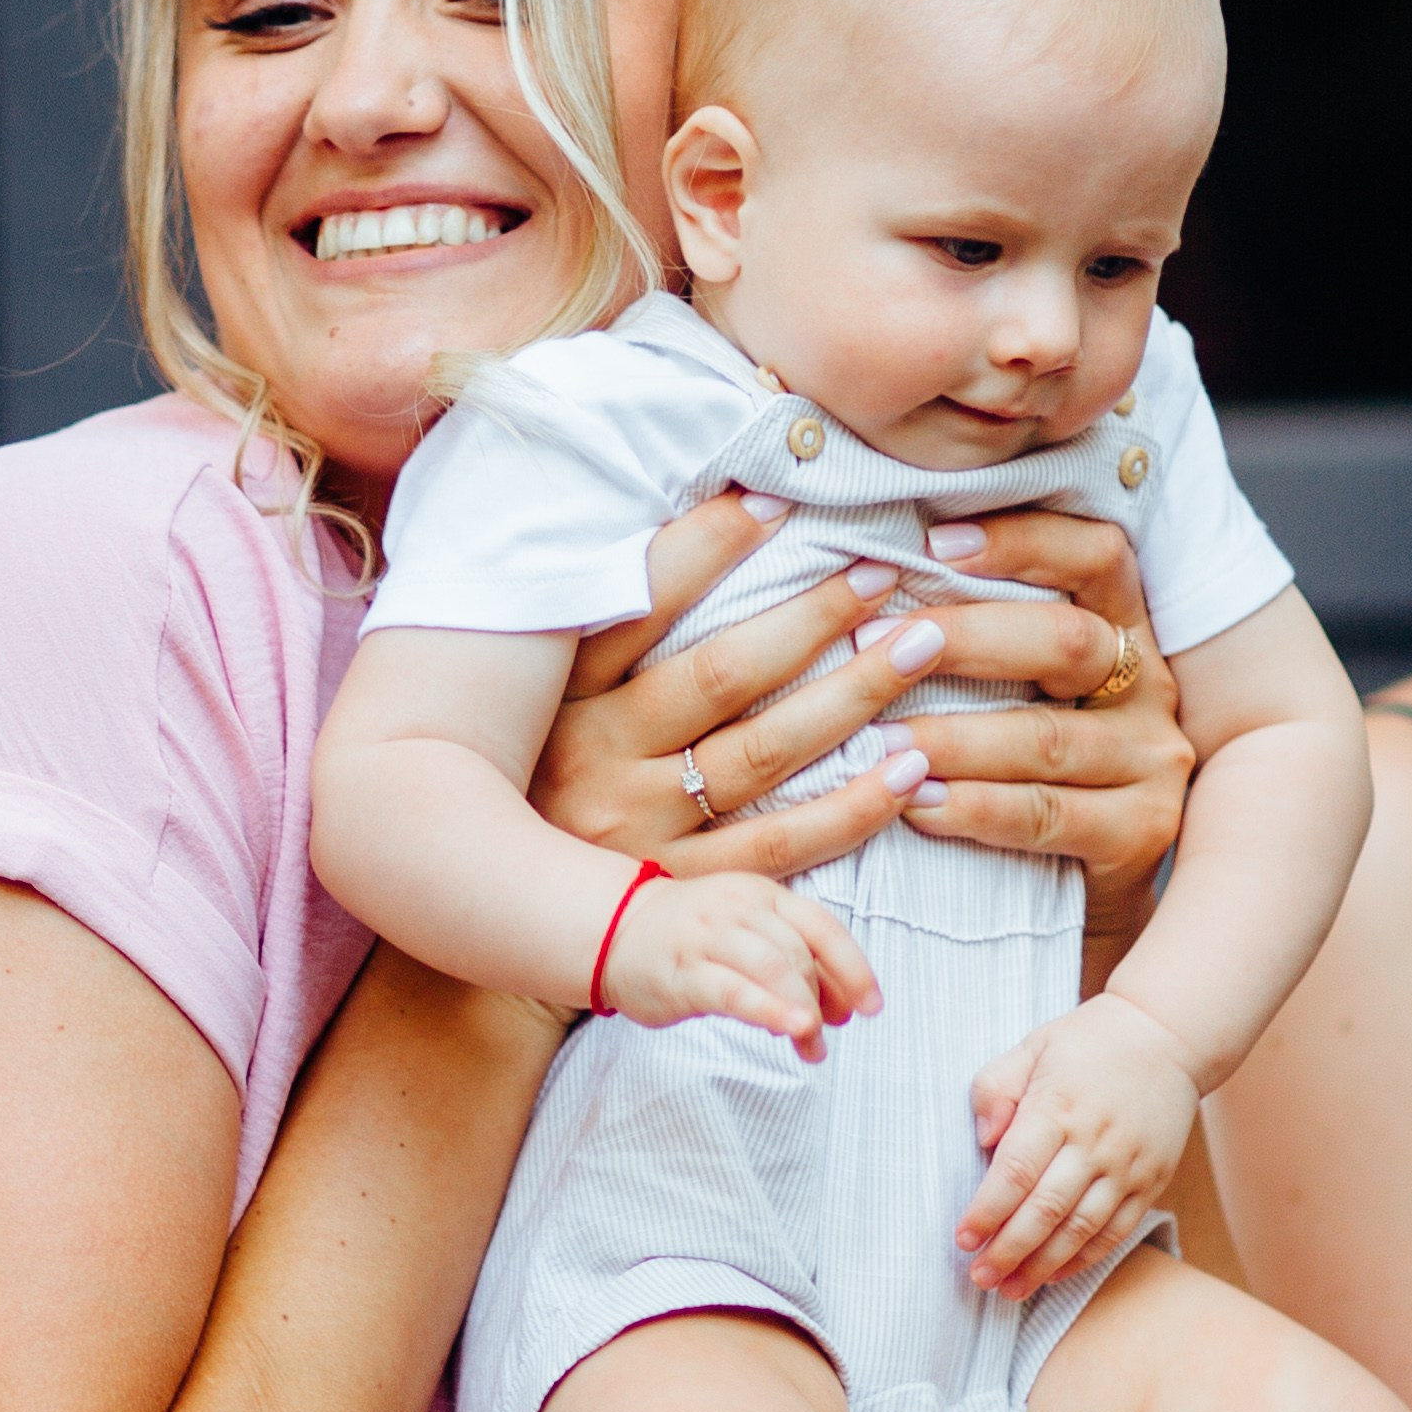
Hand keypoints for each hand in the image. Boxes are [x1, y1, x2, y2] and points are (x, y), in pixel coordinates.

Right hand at [531, 496, 1189, 934]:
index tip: (779, 501)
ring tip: (918, 646)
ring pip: (761, 756)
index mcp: (562, 694)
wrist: (493, 910)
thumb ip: (602, 616)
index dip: (707, 546)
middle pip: (721, 675)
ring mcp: (641, 830)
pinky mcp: (681, 891)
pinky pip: (781, 848)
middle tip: (885, 571)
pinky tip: (911, 767)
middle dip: (811, 617)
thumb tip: (702, 513)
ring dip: (849, 698)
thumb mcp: (545, 692)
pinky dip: (852, 807)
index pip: (638, 603)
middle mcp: (596, 757)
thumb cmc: (544, 771)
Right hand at [600, 870, 878, 1060]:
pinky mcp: (682, 971)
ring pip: (774, 968)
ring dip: (803, 1008)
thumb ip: (793, 960)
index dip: (854, 969)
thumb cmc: (690, 938)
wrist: (614, 929)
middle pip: (800, 953)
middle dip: (825, 999)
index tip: (872, 1007)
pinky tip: (791, 1030)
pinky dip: (769, 1010)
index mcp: (762, 894)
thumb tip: (844, 1006)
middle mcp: (738, 908)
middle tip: (828, 1035)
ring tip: (812, 1043)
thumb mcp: (748, 931)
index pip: (822, 928)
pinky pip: (734, 991)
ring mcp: (708, 936)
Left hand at [902, 513, 1191, 949]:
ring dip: (953, 735)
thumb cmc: (1023, 766)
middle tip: (874, 640)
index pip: (1097, 556)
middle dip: (963, 637)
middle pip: (1065, 640)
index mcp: (1123, 628)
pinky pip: (1046, 814)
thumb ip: (979, 630)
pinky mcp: (1140, 835)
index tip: (935, 541)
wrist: (1088, 890)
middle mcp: (1149, 687)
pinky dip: (974, 808)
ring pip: (1046, 737)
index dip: (1025, 541)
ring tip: (879, 736)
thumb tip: (870, 573)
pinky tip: (916, 803)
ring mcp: (1151, 762)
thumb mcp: (1019, 687)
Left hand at [956, 995, 1198, 1296]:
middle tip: (979, 1276)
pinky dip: (1084, 1259)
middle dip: (1008, 1250)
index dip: (987, 1211)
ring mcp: (1127, 1166)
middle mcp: (1095, 1141)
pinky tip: (1054, 1275)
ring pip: (1081, 1230)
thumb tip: (983, 1139)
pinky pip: (1116, 1231)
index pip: (1016, 1171)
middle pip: (1046, 1209)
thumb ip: (996, 1089)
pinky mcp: (1152, 1181)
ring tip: (1010, 1289)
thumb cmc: (1088, 1043)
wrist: (1167, 1037)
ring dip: (1043, 1266)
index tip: (962, 1238)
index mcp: (1058, 1106)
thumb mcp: (1032, 1048)